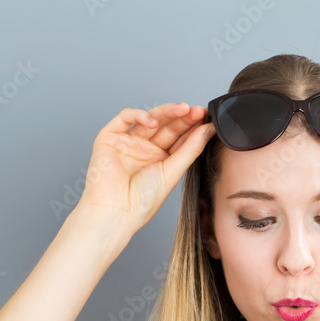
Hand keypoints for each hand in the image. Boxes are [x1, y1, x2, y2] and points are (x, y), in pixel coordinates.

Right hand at [76, 102, 214, 233]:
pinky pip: (125, 118)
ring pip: (149, 119)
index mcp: (161, 160)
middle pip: (167, 126)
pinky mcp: (110, 137)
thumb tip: (209, 130)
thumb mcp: (173, 172)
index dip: (193, 127)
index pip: (180, 138)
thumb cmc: (142, 201)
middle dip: (183, 117)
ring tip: (183, 109)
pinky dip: (139, 115)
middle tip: (197, 111)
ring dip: (167, 112)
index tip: (207, 119)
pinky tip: (154, 122)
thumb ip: (191, 149)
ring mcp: (128, 142)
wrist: (116, 211)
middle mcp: (145, 150)